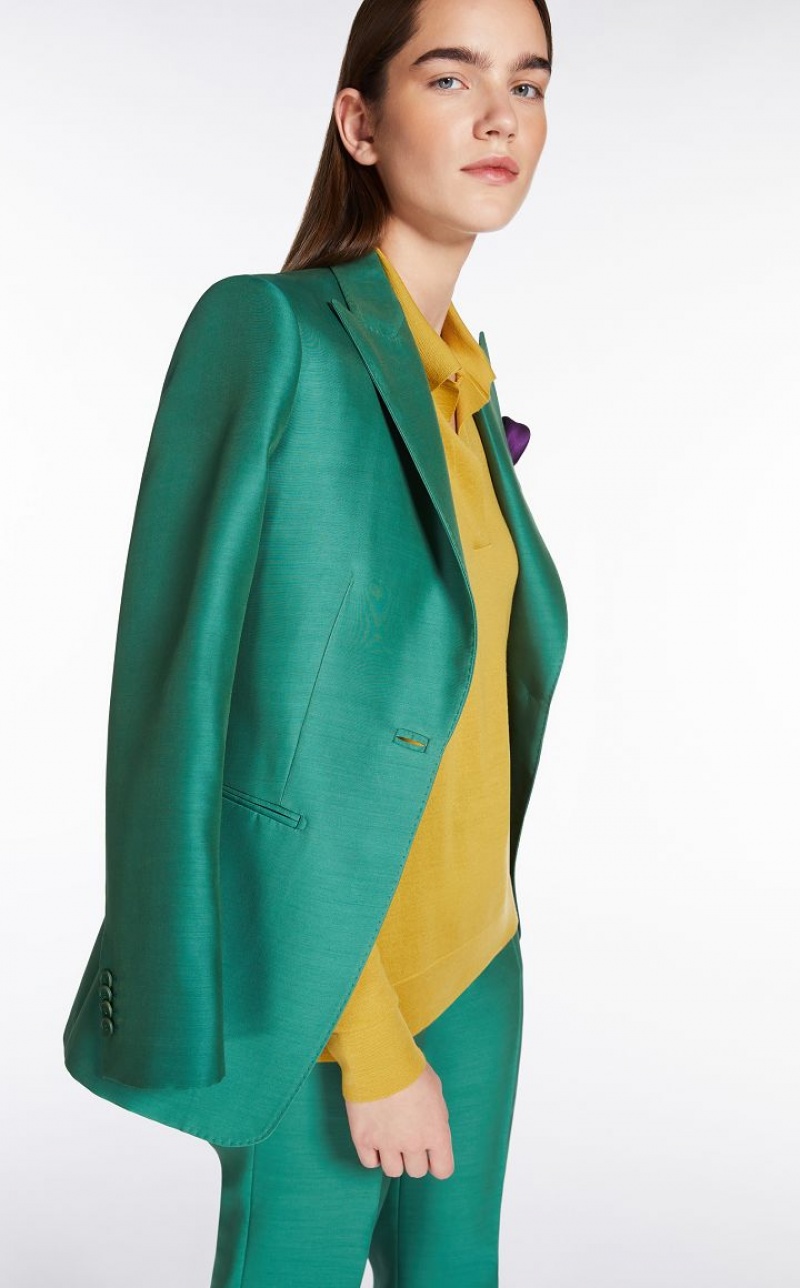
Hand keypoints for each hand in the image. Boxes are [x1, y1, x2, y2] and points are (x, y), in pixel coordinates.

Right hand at [344, 1061, 454, 1179]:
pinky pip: (369, 1163)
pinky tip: (375, 1138)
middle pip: (416, 1171)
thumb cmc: (411, 1069)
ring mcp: (387, 1144)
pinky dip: (373, 1154)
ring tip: (390, 1137)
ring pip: (393, 1171)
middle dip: (414, 1157)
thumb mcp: (436, 1091)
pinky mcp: (363, 1139)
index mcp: (436, 1133)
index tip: (431, 1153)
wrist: (380, 1058)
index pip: (443, 1170)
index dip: (437, 1162)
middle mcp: (413, 1144)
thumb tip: (430, 1128)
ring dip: (393, 1158)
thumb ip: (435, 1116)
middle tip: (407, 1138)